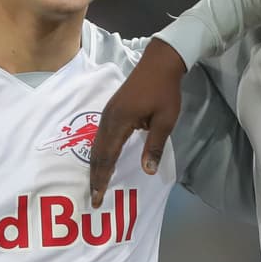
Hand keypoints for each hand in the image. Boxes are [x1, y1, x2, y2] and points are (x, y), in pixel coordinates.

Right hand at [89, 38, 187, 206]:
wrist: (159, 63)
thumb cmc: (165, 92)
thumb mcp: (165, 120)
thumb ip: (155, 146)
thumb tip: (147, 171)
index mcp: (120, 121)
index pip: (107, 157)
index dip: (102, 179)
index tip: (99, 197)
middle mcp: (108, 119)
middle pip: (97, 154)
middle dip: (95, 177)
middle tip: (95, 198)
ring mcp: (107, 114)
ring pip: (96, 146)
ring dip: (95, 167)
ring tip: (96, 185)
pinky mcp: (110, 112)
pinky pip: (100, 138)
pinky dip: (99, 155)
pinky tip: (101, 163)